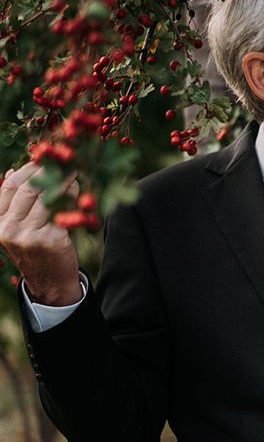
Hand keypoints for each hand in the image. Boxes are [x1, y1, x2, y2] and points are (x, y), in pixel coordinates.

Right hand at [0, 162, 81, 305]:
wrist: (49, 283)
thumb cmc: (34, 249)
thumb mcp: (16, 227)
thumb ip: (13, 202)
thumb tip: (10, 171)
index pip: (9, 186)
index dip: (27, 169)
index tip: (43, 158)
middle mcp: (9, 228)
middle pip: (27, 188)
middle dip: (46, 170)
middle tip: (63, 159)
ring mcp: (28, 234)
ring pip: (46, 195)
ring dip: (62, 180)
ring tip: (73, 171)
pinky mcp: (49, 239)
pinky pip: (62, 208)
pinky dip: (70, 195)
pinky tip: (77, 189)